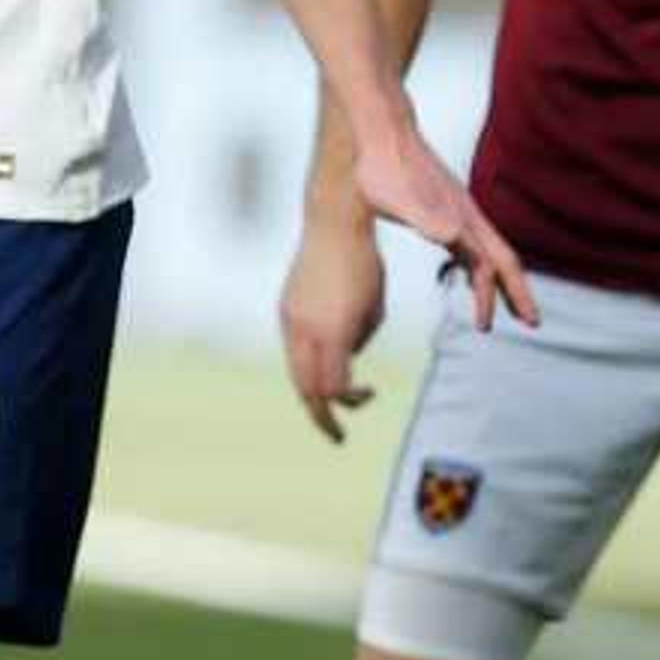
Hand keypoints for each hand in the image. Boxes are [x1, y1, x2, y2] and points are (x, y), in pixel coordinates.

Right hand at [278, 215, 385, 442]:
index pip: (335, 388)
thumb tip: (345, 357)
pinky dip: (308, 362)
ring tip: (331, 400)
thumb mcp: (375, 308)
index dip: (353, 401)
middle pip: (307, 389)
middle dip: (322, 417)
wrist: (333, 222)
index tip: (371, 395)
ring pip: (295, 370)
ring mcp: (289, 319)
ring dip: (314, 388)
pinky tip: (325, 359)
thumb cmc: (365, 264)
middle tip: (337, 436)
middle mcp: (304, 329)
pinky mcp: (284, 308)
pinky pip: (293, 346)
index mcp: (331, 332)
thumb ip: (359, 340)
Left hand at [351, 128, 537, 332]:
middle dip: (518, 293)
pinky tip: (470, 276)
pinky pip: (471, 246)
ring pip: (489, 254)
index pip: (488, 266)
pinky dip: (477, 267)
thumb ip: (425, 219)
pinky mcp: (444, 210)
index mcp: (460, 219)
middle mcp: (466, 217)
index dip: (492, 297)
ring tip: (503, 308)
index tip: (485, 326)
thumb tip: (453, 239)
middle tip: (532, 322)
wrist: (382, 132)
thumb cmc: (383, 167)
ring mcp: (457, 213)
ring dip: (499, 283)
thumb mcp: (399, 200)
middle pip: (504, 260)